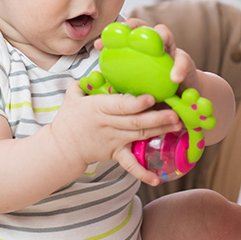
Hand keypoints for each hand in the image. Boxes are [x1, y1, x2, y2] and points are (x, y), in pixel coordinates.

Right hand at [51, 82, 181, 183]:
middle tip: (176, 114)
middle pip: (135, 122)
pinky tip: (157, 178)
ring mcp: (113, 140)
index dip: (136, 103)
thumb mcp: (73, 96)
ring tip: (178, 126)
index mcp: (97, 108)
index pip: (119, 106)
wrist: (62, 147)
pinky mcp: (116, 154)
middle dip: (158, 118)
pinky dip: (143, 173)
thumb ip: (86, 80)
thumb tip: (99, 60)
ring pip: (139, 135)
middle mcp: (107, 125)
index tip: (152, 97)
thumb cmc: (70, 118)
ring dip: (160, 131)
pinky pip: (130, 165)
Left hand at [96, 18, 198, 90]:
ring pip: (165, 35)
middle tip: (126, 34)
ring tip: (155, 48)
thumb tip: (96, 81)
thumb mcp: (135, 87)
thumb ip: (120, 82)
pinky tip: (174, 78)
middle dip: (133, 25)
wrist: (181, 100)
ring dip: (160, 37)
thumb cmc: (154, 93)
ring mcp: (171, 52)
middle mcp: (154, 46)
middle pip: (143, 26)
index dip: (110, 36)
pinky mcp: (186, 63)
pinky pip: (183, 61)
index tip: (98, 45)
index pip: (124, 35)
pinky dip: (178, 69)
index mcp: (139, 51)